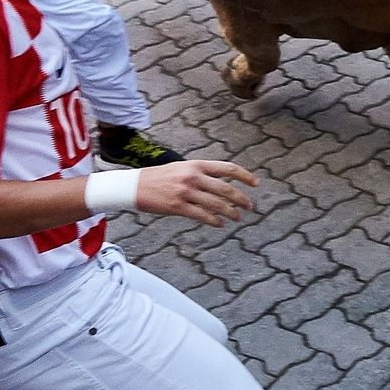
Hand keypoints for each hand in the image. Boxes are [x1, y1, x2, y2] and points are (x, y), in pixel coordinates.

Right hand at [136, 160, 258, 227]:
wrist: (134, 185)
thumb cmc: (161, 177)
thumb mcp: (183, 168)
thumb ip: (202, 173)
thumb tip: (224, 182)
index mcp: (197, 165)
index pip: (228, 168)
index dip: (245, 176)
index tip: (256, 184)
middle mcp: (193, 177)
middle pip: (226, 189)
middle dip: (241, 199)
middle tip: (249, 206)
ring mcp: (185, 192)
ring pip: (216, 204)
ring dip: (231, 212)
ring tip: (238, 217)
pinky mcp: (177, 206)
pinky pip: (202, 216)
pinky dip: (215, 221)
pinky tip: (221, 224)